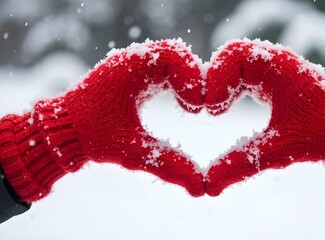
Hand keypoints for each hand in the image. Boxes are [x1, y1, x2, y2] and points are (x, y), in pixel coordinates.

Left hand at [0, 40, 204, 201]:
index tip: (197, 105)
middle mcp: (133, 61)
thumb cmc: (90, 137)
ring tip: (190, 107)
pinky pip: (164, 69)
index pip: (174, 56)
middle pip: (176, 55)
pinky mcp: (134, 74)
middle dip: (192, 79)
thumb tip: (199, 186)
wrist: (60, 131)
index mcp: (131, 68)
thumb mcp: (131, 150)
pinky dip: (177, 83)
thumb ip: (167, 164)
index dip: (193, 78)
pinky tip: (181, 103)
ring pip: (171, 61)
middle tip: (197, 106)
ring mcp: (133, 65)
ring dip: (185, 81)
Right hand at [204, 40, 324, 195]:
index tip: (211, 108)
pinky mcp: (273, 79)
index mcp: (277, 67)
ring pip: (236, 64)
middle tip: (210, 108)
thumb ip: (242, 164)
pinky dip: (231, 87)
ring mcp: (274, 68)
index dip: (215, 78)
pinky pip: (244, 73)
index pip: (233, 55)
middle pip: (231, 56)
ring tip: (218, 110)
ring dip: (222, 84)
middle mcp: (275, 62)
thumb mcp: (278, 149)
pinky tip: (227, 106)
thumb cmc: (320, 134)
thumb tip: (209, 186)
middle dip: (215, 80)